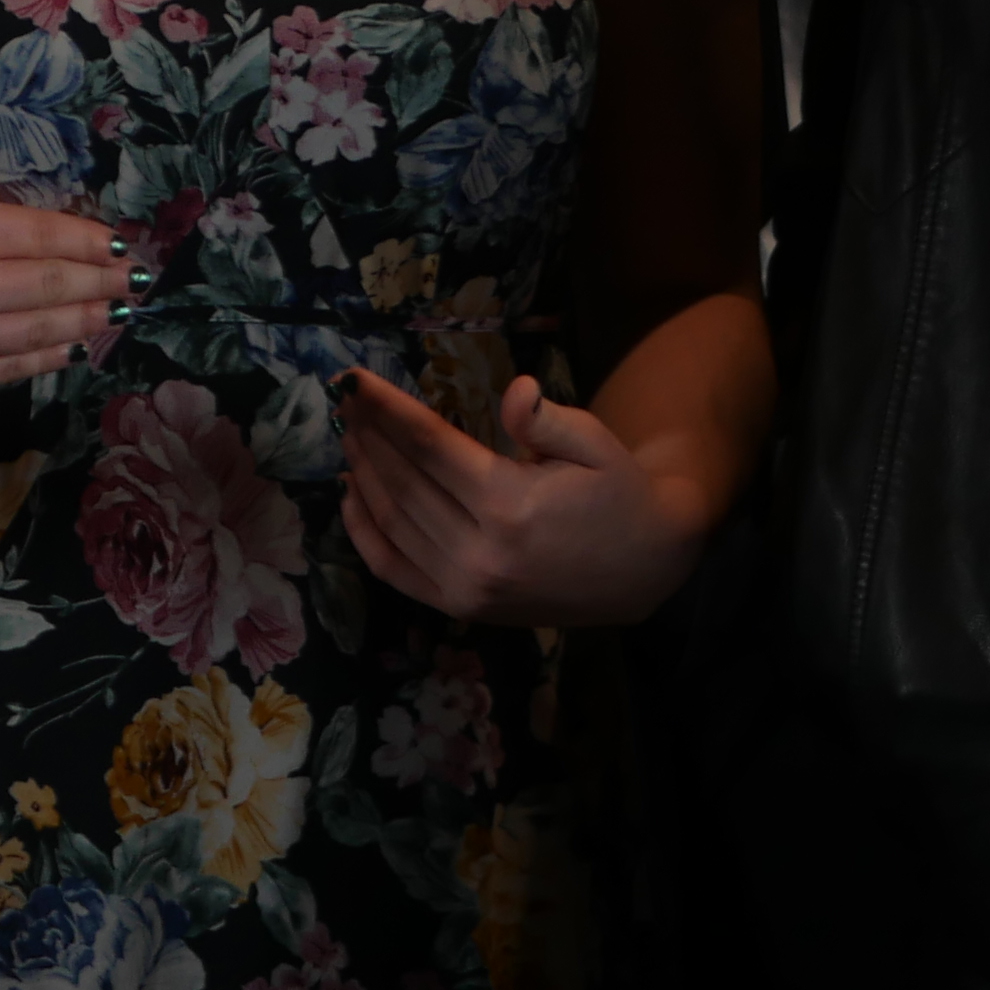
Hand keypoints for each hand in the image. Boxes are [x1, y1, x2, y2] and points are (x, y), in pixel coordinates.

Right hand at [0, 77, 131, 413]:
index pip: (38, 232)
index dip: (84, 237)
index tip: (116, 240)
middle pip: (52, 283)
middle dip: (100, 280)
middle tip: (134, 279)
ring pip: (38, 330)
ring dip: (84, 320)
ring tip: (114, 314)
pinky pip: (6, 370)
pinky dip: (42, 358)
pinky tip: (63, 350)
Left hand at [339, 367, 706, 629]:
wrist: (644, 570)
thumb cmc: (618, 494)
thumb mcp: (597, 444)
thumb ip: (549, 418)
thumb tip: (514, 390)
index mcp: (510, 505)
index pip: (428, 445)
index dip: (385, 409)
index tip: (351, 380)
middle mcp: (479, 552)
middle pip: (402, 481)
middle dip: (368, 434)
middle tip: (345, 399)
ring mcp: (466, 588)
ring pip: (392, 522)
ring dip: (362, 474)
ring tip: (349, 434)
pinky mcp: (462, 608)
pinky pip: (394, 569)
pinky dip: (364, 533)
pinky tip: (352, 494)